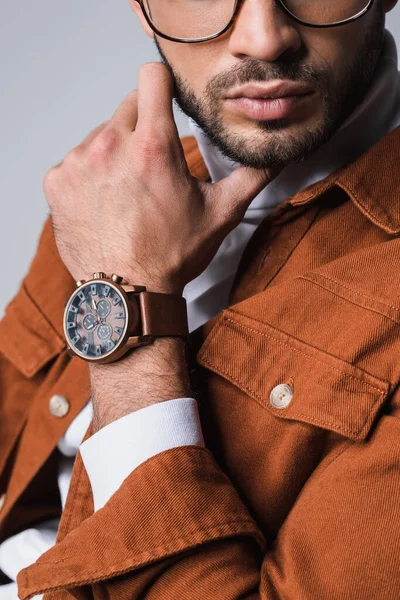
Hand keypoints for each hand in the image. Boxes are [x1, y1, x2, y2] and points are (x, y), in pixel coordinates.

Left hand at [43, 62, 280, 294]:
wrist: (126, 294)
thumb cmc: (172, 255)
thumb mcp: (221, 214)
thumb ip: (253, 175)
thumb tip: (280, 151)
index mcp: (152, 147)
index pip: (152, 75)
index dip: (165, 84)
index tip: (169, 102)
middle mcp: (109, 146)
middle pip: (128, 106)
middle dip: (145, 125)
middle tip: (155, 165)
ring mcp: (78, 163)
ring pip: (102, 134)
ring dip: (117, 151)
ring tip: (129, 191)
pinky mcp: (57, 181)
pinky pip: (77, 159)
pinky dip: (92, 173)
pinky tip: (106, 203)